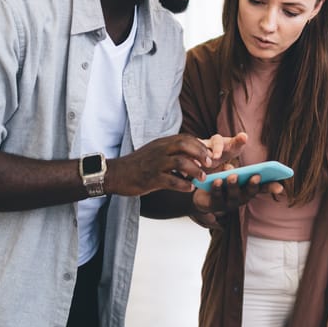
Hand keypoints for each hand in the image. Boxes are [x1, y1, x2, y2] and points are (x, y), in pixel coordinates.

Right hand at [107, 132, 248, 196]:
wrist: (116, 173)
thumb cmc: (140, 164)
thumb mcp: (157, 152)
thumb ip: (173, 151)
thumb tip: (195, 156)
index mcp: (163, 143)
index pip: (186, 138)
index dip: (201, 145)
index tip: (210, 155)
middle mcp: (160, 150)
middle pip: (185, 145)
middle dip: (201, 153)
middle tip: (210, 163)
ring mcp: (155, 164)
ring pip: (180, 162)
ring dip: (195, 170)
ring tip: (202, 178)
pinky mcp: (150, 178)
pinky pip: (170, 180)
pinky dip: (183, 185)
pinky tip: (189, 188)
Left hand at [192, 170, 284, 215]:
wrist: (201, 195)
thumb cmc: (221, 181)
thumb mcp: (231, 173)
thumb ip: (235, 170)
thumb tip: (234, 172)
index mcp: (247, 189)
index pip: (263, 189)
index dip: (272, 188)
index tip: (280, 187)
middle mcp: (240, 198)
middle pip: (249, 193)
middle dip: (253, 185)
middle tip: (256, 176)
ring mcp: (228, 204)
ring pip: (233, 196)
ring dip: (234, 186)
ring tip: (232, 176)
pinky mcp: (214, 205)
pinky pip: (217, 196)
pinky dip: (218, 188)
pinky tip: (218, 180)